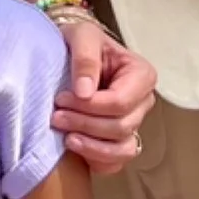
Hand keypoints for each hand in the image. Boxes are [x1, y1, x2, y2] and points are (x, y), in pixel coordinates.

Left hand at [48, 16, 155, 171]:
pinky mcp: (119, 141)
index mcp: (141, 75)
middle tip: (55, 116)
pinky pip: (116, 162)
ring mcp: (133, 124)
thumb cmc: (80, 42)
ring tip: (65, 137)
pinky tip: (75, 148)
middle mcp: (142, 103)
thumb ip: (85, 58)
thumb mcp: (82, 36)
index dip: (90, 106)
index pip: (121, 102)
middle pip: (121, 127)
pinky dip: (96, 160)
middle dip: (85, 125)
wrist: (69, 53)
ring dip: (91, 147)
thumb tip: (84, 92)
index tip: (62, 98)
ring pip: (122, 149)